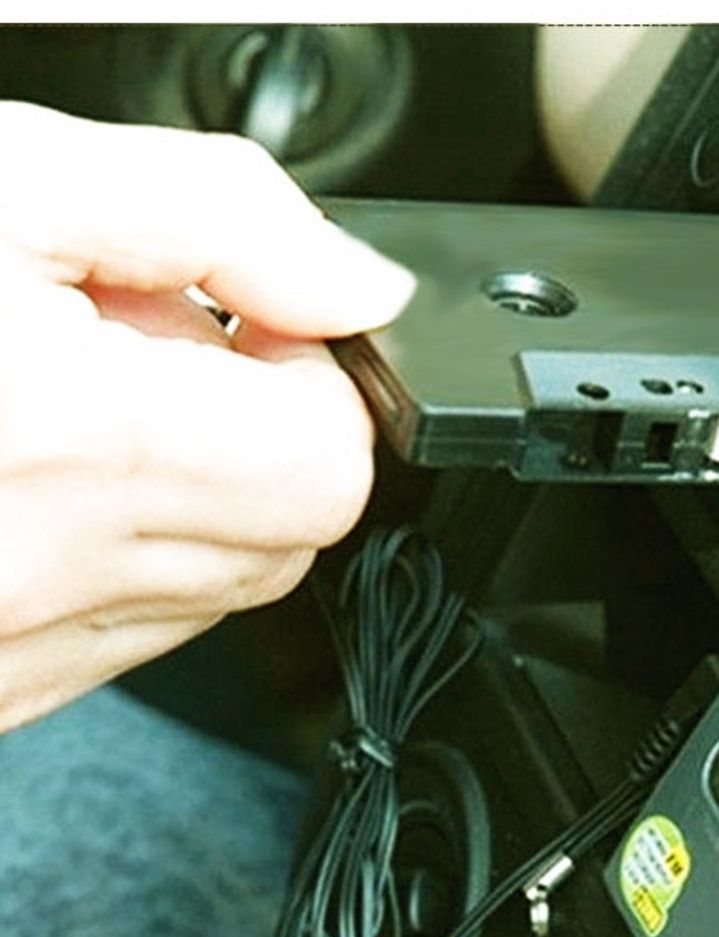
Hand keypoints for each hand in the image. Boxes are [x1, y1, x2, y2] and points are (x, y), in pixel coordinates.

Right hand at [0, 102, 413, 731]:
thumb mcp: (3, 178)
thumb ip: (220, 218)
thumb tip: (360, 286)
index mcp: (77, 441)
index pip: (334, 462)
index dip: (313, 376)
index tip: (246, 324)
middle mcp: (50, 573)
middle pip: (294, 529)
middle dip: (259, 430)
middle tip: (147, 349)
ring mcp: (16, 652)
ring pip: (221, 584)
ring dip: (193, 491)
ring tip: (72, 406)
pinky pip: (133, 633)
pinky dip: (126, 551)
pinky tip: (33, 477)